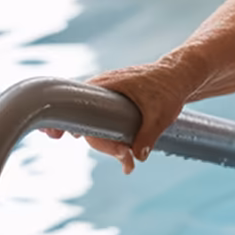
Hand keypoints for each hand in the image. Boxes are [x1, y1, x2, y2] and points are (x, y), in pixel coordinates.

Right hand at [43, 65, 192, 173]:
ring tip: (126, 159)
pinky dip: (101, 130)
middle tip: (125, 160)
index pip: (75, 104)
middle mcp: (101, 86)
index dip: (63, 121)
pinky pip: (99, 114)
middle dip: (98, 142)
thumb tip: (137, 158)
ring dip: (101, 139)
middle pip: (86, 118)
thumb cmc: (169, 90)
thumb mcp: (160, 115)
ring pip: (93, 118)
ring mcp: (106, 91)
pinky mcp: (114, 97)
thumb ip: (147, 136)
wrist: (180, 74)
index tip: (54, 135)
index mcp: (106, 85)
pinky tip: (109, 148)